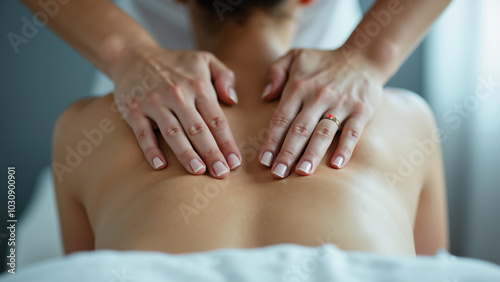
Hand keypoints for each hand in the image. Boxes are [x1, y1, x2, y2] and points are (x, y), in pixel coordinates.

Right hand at [111, 44, 240, 178]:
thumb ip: (225, 76)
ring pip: (173, 133)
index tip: (235, 162)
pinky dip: (151, 150)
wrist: (133, 56)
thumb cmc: (176, 64)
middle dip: (211, 152)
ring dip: (186, 154)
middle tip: (222, 173)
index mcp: (198, 86)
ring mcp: (154, 103)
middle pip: (197, 129)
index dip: (227, 142)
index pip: (216, 119)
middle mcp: (177, 95)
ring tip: (198, 171)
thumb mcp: (205, 60)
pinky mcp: (134, 110)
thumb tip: (233, 100)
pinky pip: (143, 133)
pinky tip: (161, 166)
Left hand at [259, 48, 382, 177]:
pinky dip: (345, 149)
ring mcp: (340, 104)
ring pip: (323, 133)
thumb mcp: (295, 56)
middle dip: (287, 153)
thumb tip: (265, 96)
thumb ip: (275, 72)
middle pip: (300, 130)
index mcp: (299, 86)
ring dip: (312, 154)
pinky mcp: (361, 111)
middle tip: (278, 173)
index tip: (263, 161)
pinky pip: (352, 133)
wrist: (363, 56)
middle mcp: (318, 96)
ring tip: (302, 173)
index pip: (281, 118)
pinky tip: (336, 165)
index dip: (271, 141)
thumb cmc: (324, 61)